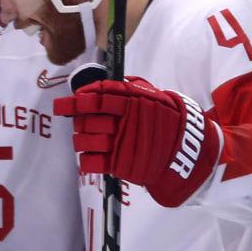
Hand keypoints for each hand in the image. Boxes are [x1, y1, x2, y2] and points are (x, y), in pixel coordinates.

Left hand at [53, 77, 221, 206]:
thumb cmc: (163, 118)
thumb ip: (126, 88)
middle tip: (81, 122)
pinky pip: (90, 162)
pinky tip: (91, 155)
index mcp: (132, 102)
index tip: (67, 103)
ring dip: (80, 140)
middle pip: (85, 121)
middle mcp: (124, 122)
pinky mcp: (120, 164)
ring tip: (85, 139)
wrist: (184, 148)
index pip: (98, 97)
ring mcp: (121, 144)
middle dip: (79, 122)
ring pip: (83, 141)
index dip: (78, 101)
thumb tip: (96, 86)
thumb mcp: (150, 95)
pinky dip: (86, 159)